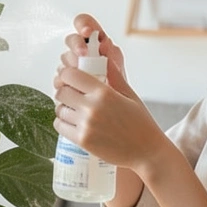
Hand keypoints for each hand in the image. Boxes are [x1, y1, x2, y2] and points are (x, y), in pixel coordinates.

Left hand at [52, 15, 164, 169]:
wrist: (146, 152)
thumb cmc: (140, 122)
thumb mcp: (130, 95)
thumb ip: (114, 75)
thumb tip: (105, 55)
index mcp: (104, 92)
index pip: (70, 75)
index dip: (67, 74)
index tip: (71, 78)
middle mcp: (92, 107)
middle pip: (61, 92)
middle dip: (64, 91)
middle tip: (72, 94)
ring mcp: (86, 125)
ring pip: (59, 109)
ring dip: (64, 108)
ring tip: (74, 109)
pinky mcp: (82, 140)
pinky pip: (60, 126)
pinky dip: (62, 122)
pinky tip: (72, 122)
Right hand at [56, 14, 134, 98]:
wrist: (114, 114)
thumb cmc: (120, 93)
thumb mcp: (120, 74)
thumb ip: (112, 58)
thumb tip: (104, 43)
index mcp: (98, 44)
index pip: (84, 23)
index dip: (83, 24)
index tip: (87, 32)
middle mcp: (83, 53)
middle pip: (71, 39)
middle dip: (76, 45)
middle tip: (83, 54)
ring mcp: (73, 67)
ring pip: (64, 59)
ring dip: (71, 67)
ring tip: (84, 77)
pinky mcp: (66, 82)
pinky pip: (59, 78)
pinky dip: (65, 83)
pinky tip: (74, 90)